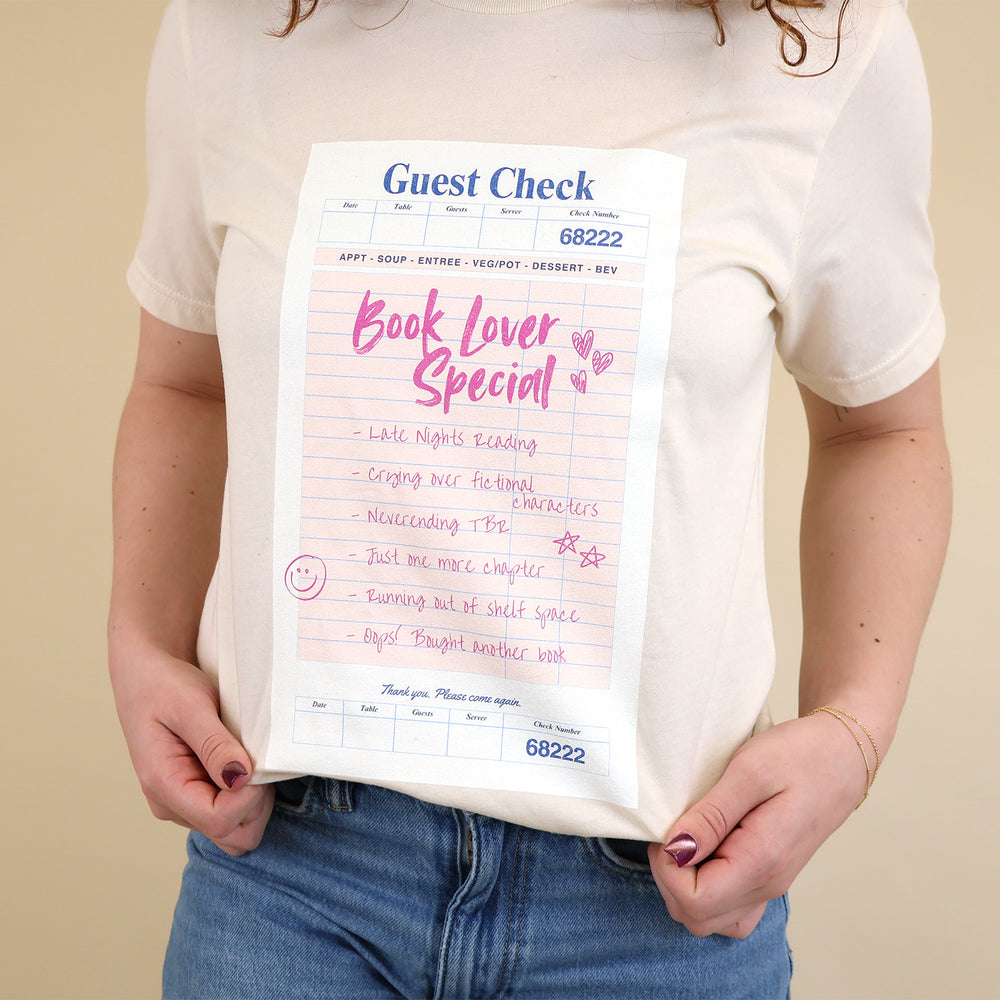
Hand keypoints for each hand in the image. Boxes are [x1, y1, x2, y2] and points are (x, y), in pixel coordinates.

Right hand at [111, 647, 273, 855]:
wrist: (146, 675)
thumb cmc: (163, 685)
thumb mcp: (190, 706)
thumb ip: (214, 744)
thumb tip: (240, 778)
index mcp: (163, 785)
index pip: (219, 820)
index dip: (249, 797)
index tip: (256, 762)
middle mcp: (172, 804)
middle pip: (233, 836)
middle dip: (256, 804)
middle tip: (258, 760)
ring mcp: (184, 803)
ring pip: (237, 829)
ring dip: (255, 800)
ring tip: (250, 756)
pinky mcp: (197, 794)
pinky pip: (233, 812)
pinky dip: (249, 794)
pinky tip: (245, 761)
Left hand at [648, 713, 868, 937]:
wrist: (844, 755)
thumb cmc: (801, 755)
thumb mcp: (749, 771)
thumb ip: (711, 815)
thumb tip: (676, 848)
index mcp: (762, 860)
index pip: (695, 900)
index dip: (668, 868)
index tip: (668, 830)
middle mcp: (767, 884)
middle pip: (697, 918)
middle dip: (669, 879)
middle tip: (672, 833)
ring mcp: (771, 885)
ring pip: (712, 920)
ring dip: (684, 888)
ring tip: (686, 841)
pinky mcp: (770, 876)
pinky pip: (731, 910)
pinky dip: (707, 892)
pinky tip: (704, 854)